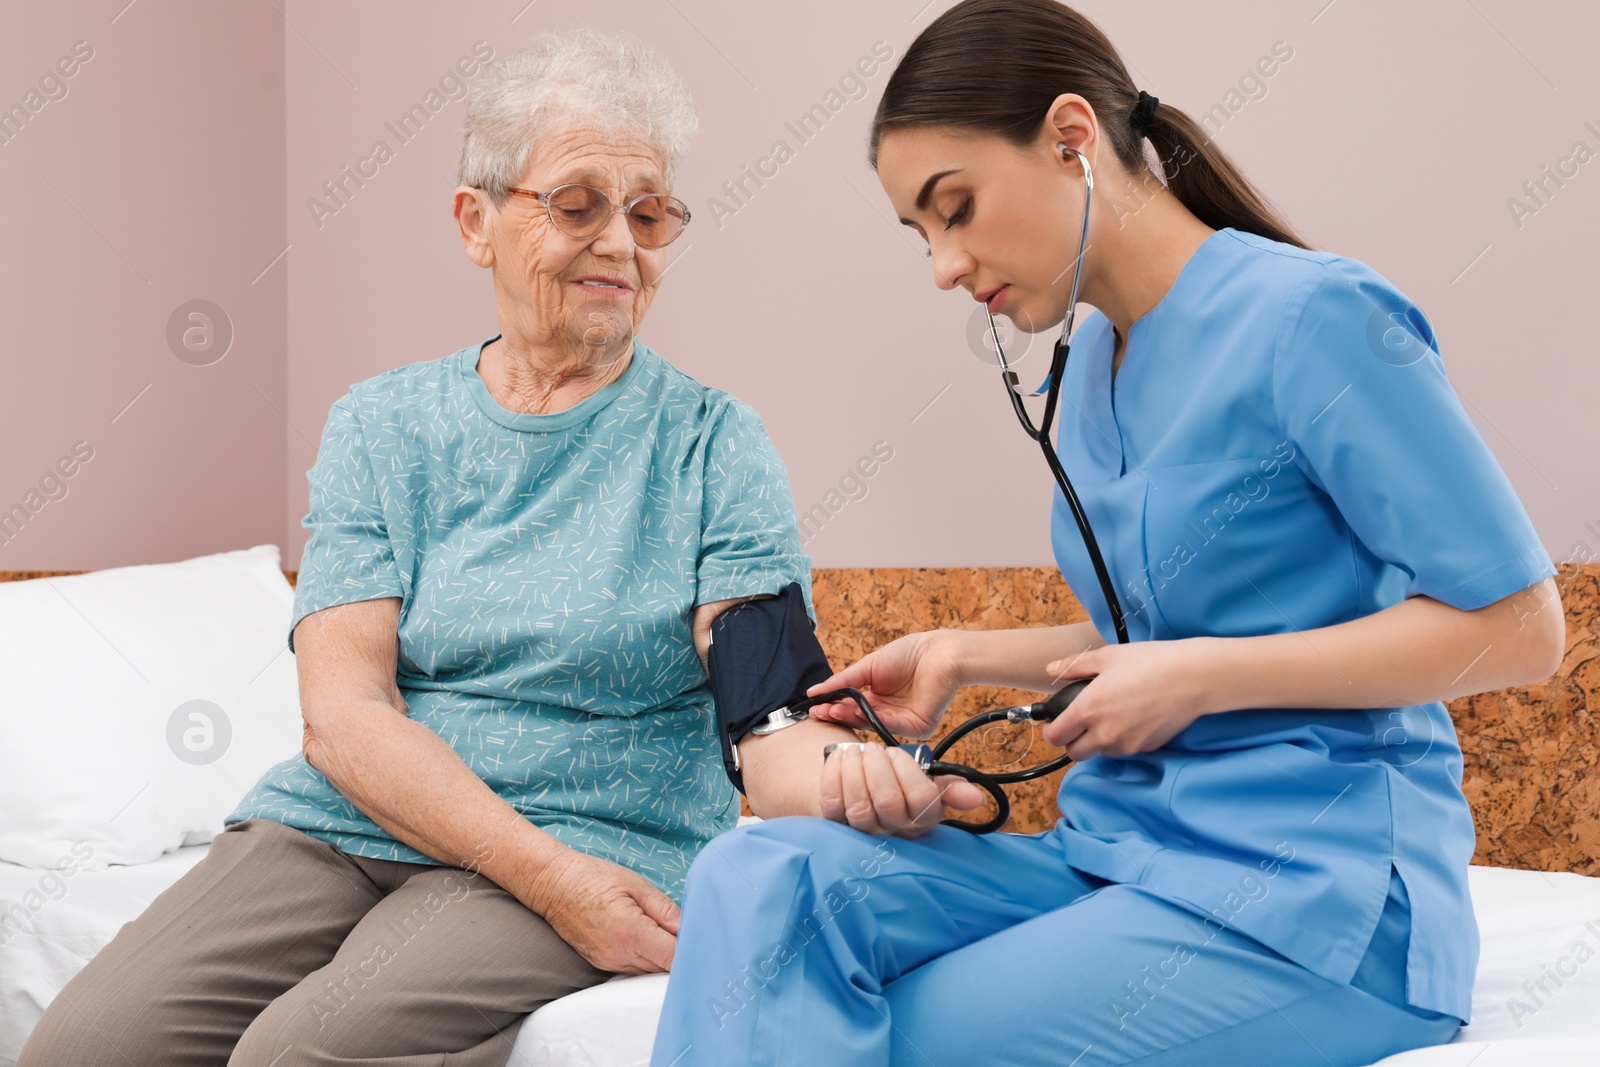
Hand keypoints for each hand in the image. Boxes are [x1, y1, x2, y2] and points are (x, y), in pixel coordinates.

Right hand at [521, 847, 680, 974]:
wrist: (552, 885)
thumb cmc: (593, 878)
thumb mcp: (637, 885)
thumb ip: (665, 910)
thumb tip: (689, 929)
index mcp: (630, 931)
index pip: (672, 958)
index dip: (691, 951)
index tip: (701, 939)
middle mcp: (618, 954)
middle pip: (663, 968)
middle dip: (679, 954)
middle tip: (691, 934)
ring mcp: (607, 962)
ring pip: (649, 971)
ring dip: (662, 958)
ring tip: (669, 935)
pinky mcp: (601, 964)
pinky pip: (633, 969)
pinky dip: (646, 959)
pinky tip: (650, 941)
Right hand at [805, 630, 964, 738]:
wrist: (939, 653)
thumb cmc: (908, 654)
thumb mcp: (868, 667)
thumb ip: (842, 681)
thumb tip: (814, 691)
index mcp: (878, 698)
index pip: (851, 708)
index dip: (833, 708)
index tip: (814, 707)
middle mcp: (888, 712)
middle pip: (858, 719)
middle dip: (838, 715)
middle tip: (820, 712)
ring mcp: (902, 721)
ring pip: (872, 725)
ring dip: (851, 718)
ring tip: (833, 710)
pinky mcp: (917, 727)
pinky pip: (892, 727)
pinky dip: (873, 721)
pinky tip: (856, 713)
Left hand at [819, 743, 985, 837]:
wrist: (861, 788)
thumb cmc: (899, 783)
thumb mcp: (928, 782)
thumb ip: (950, 787)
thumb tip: (976, 798)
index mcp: (922, 819)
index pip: (921, 801)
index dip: (908, 772)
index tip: (897, 753)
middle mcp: (894, 832)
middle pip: (888, 802)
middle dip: (879, 768)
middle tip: (873, 749)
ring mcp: (862, 831)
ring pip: (859, 806)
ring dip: (855, 770)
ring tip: (855, 750)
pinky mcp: (834, 824)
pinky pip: (832, 802)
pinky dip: (833, 775)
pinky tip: (838, 756)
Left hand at [1041, 637, 1216, 758]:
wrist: (1193, 677)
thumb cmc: (1150, 662)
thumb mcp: (1107, 656)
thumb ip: (1074, 666)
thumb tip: (1052, 670)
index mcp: (1088, 710)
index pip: (1055, 737)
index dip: (1052, 729)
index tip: (1057, 721)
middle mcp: (1105, 734)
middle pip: (1075, 753)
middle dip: (1073, 740)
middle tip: (1082, 721)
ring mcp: (1127, 745)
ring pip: (1101, 753)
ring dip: (1099, 741)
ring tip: (1111, 716)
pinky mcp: (1147, 749)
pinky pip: (1125, 750)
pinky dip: (1122, 740)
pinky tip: (1133, 718)